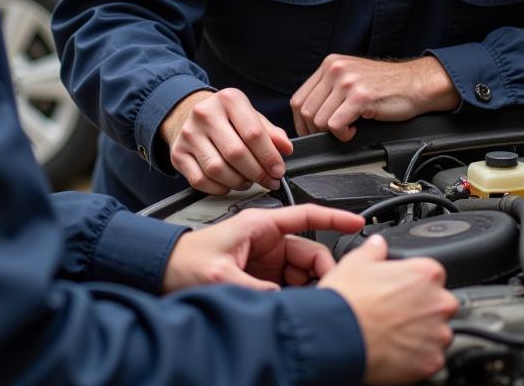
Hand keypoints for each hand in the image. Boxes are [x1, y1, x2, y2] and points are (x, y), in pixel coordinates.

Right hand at [161, 88, 292, 193]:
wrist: (189, 114)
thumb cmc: (226, 117)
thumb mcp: (250, 116)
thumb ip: (270, 132)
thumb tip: (286, 149)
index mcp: (229, 99)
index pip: (253, 133)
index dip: (270, 157)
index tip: (278, 171)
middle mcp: (205, 113)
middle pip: (236, 153)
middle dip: (257, 173)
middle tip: (268, 180)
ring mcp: (189, 134)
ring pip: (217, 169)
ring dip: (238, 182)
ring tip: (248, 181)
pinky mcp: (177, 153)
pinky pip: (200, 180)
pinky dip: (219, 189)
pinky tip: (228, 184)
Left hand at [162, 203, 364, 292]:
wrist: (166, 272)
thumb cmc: (187, 260)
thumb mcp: (220, 273)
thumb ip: (254, 286)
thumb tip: (283, 300)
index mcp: (261, 224)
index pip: (307, 215)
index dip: (335, 216)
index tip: (358, 221)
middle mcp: (268, 240)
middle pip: (311, 252)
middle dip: (322, 273)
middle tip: (326, 295)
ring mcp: (268, 259)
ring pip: (304, 272)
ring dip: (309, 289)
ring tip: (305, 306)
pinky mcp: (263, 277)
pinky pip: (292, 285)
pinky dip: (297, 297)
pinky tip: (293, 308)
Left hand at [291, 55, 458, 140]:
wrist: (417, 83)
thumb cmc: (387, 85)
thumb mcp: (351, 78)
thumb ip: (330, 89)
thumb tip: (309, 116)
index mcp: (330, 64)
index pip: (299, 98)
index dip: (301, 122)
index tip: (310, 133)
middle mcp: (335, 69)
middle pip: (306, 111)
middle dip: (315, 131)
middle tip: (332, 135)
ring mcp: (347, 82)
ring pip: (319, 120)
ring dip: (332, 133)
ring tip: (349, 129)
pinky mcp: (360, 97)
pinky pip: (335, 125)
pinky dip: (342, 135)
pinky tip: (355, 130)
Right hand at [319, 236, 457, 384]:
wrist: (339, 339)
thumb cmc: (349, 301)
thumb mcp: (356, 262)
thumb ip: (374, 249)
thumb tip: (378, 244)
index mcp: (426, 273)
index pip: (431, 274)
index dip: (413, 281)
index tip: (400, 288)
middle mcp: (439, 303)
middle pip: (439, 304)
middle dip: (422, 308)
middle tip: (395, 312)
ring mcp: (438, 335)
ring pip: (436, 333)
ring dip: (421, 333)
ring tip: (392, 333)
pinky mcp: (432, 362)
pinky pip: (430, 358)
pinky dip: (416, 356)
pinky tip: (394, 350)